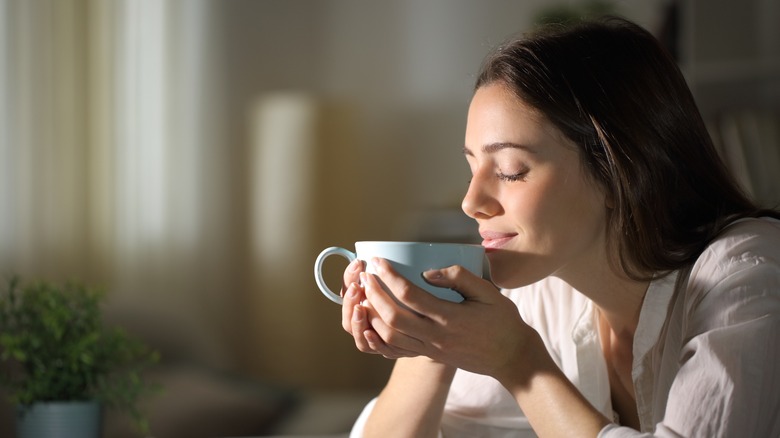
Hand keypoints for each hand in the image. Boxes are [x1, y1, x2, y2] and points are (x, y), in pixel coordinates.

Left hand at [360, 257, 533, 379]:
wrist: (512, 357)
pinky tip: (371, 322)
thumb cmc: (502, 321)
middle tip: (365, 276)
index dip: (389, 276)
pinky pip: (396, 349)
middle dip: (373, 295)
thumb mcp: (488, 292)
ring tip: (364, 295)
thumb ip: (459, 277)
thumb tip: (427, 272)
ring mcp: (431, 349)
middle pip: (392, 317)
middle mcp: (436, 336)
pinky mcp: (429, 355)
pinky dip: (379, 337)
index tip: (378, 262)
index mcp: (449, 317)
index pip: (410, 295)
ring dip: (372, 316)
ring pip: (390, 337)